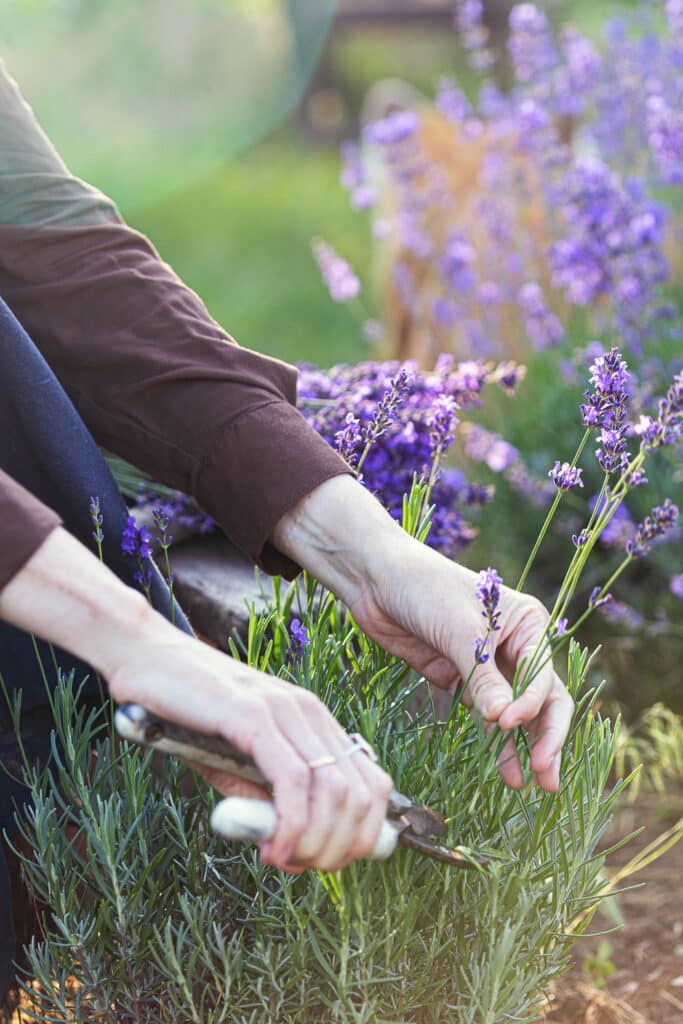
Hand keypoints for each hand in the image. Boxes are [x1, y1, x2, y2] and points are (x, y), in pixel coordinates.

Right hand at [106, 624, 393, 872]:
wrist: (144, 655)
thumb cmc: (185, 710)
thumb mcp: (232, 763)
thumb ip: (264, 799)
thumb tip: (294, 851)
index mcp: (314, 722)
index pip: (372, 785)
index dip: (363, 836)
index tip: (327, 864)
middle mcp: (309, 712)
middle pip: (361, 795)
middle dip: (340, 848)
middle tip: (304, 868)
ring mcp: (284, 709)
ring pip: (334, 791)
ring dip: (317, 844)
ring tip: (285, 860)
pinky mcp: (252, 713)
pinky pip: (291, 779)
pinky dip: (291, 825)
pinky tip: (272, 848)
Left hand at [347, 539, 572, 790]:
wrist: (376, 581)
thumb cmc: (426, 589)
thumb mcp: (459, 631)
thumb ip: (482, 677)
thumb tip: (503, 722)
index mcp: (527, 624)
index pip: (543, 675)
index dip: (532, 705)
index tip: (509, 723)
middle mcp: (515, 646)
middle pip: (542, 698)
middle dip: (546, 736)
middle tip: (546, 776)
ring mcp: (487, 665)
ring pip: (515, 712)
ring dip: (522, 746)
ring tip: (530, 786)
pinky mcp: (459, 678)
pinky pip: (484, 714)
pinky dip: (495, 741)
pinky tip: (506, 770)